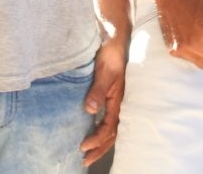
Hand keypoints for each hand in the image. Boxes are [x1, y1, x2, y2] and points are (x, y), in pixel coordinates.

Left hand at [79, 37, 127, 166]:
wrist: (115, 40)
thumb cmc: (111, 54)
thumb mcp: (103, 71)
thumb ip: (97, 91)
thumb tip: (90, 110)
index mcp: (118, 101)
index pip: (108, 128)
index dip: (97, 140)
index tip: (83, 147)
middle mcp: (119, 104)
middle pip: (112, 134)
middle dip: (99, 149)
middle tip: (85, 160)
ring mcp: (116, 101)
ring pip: (111, 129)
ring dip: (101, 143)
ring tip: (88, 154)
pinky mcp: (111, 97)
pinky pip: (109, 120)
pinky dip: (102, 131)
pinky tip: (94, 133)